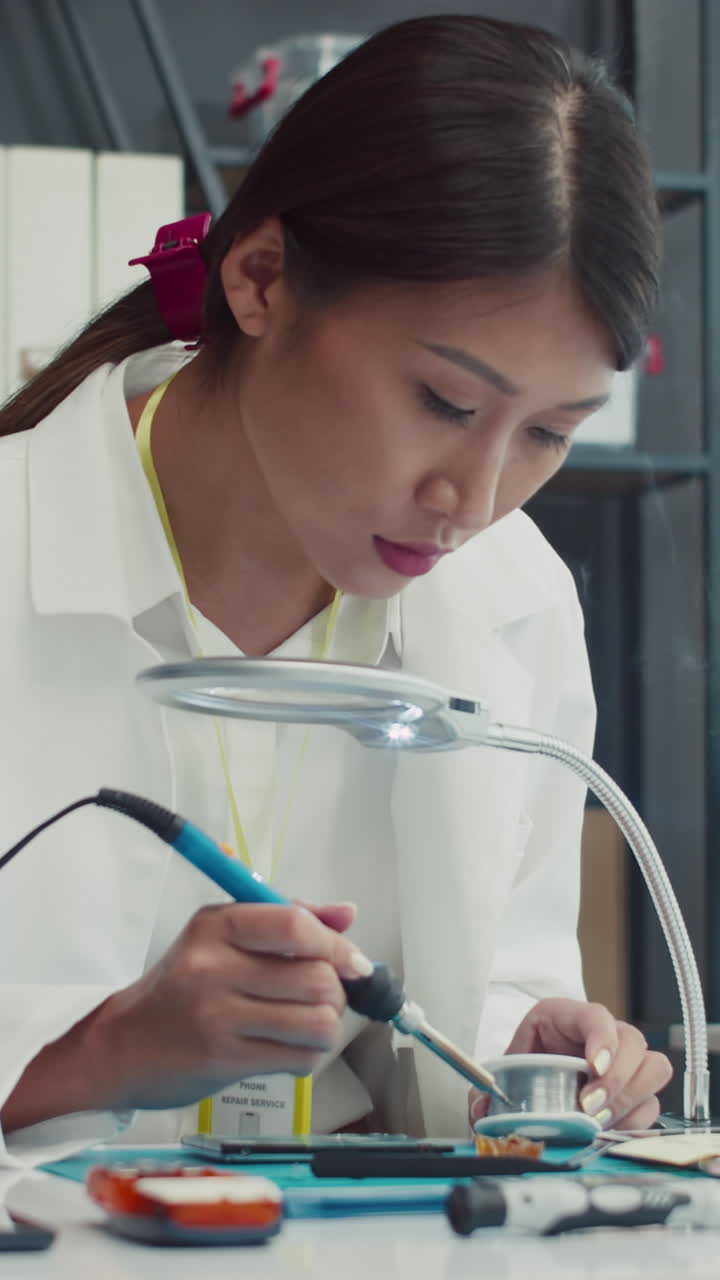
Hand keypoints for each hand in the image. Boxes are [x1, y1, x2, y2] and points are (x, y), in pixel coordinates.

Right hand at [85, 900, 368, 1111]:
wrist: (122, 1046)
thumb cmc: (181, 986)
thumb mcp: (222, 936)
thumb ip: (287, 919)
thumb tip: (347, 915)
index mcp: (217, 927)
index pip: (294, 925)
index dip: (337, 945)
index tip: (352, 961)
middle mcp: (214, 968)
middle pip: (317, 978)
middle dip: (336, 991)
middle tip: (321, 996)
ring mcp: (218, 1017)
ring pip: (318, 1022)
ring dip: (326, 1027)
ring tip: (306, 1024)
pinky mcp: (225, 1060)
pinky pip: (300, 1058)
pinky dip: (307, 1055)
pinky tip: (287, 1048)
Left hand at [469, 997, 672, 1130]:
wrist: (536, 1077)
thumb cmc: (526, 1066)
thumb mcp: (505, 1069)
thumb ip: (488, 1090)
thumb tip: (482, 1109)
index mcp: (567, 1017)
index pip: (597, 1015)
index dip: (602, 1039)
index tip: (593, 1066)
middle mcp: (604, 1034)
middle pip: (633, 1042)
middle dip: (616, 1079)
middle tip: (589, 1106)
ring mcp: (626, 1061)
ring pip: (653, 1069)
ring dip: (629, 1099)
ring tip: (600, 1120)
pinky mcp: (637, 1090)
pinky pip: (652, 1103)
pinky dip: (634, 1119)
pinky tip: (610, 1129)